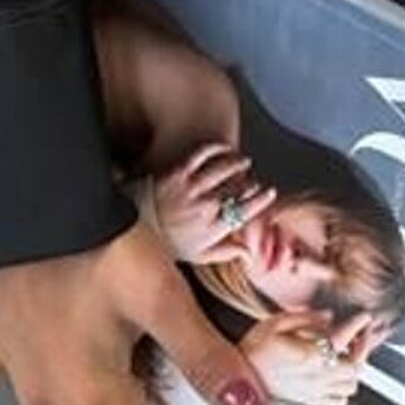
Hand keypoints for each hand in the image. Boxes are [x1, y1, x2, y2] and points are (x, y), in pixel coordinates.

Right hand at [0, 216, 272, 404]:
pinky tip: (95, 288)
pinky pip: (59, 354)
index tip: (207, 359)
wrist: (23, 194)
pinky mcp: (6, 339)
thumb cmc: (97, 247)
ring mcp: (21, 373)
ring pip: (91, 380)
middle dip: (155, 371)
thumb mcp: (162, 298)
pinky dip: (83, 334)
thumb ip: (205, 359)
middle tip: (171, 314)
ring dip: (118, 351)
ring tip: (132, 295)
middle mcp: (49, 404)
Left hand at [151, 141, 276, 264]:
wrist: (134, 229)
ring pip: (225, 168)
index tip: (269, 192)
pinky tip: (224, 148)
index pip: (246, 211)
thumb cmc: (168, 243)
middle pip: (238, 188)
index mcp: (213, 228)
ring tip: (243, 162)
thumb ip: (227, 252)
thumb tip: (250, 254)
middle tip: (253, 181)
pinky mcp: (178, 172)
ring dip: (238, 163)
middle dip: (250, 183)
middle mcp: (205, 208)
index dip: (262, 200)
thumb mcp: (199, 256)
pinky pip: (203, 154)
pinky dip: (217, 148)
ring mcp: (191, 189)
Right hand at [241, 308, 390, 404]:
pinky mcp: (308, 401)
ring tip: (351, 351)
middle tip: (362, 333)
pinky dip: (346, 387)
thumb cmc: (253, 349)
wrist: (238, 376)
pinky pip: (338, 401)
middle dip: (363, 347)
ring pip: (351, 386)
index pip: (343, 340)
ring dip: (356, 367)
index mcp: (308, 357)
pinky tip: (340, 373)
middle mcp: (314, 378)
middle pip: (355, 367)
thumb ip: (306, 318)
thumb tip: (328, 317)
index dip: (358, 325)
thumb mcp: (275, 323)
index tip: (364, 316)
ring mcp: (312, 393)